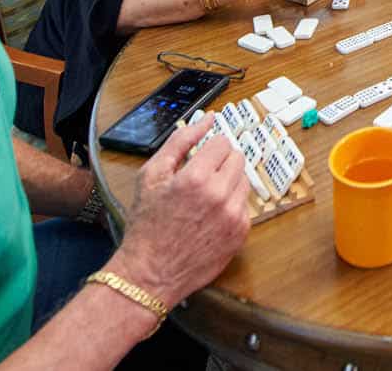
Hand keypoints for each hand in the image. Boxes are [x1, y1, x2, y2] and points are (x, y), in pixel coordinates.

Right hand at [110, 117, 250, 305]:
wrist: (149, 273)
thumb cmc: (147, 225)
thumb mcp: (152, 175)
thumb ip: (181, 141)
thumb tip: (207, 119)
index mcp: (197, 177)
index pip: (223, 142)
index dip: (209, 148)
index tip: (199, 159)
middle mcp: (220, 195)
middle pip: (238, 158)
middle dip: (220, 163)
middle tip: (200, 178)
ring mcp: (234, 215)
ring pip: (244, 180)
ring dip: (228, 183)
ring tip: (204, 199)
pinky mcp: (241, 233)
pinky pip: (245, 205)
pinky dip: (231, 205)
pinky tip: (210, 216)